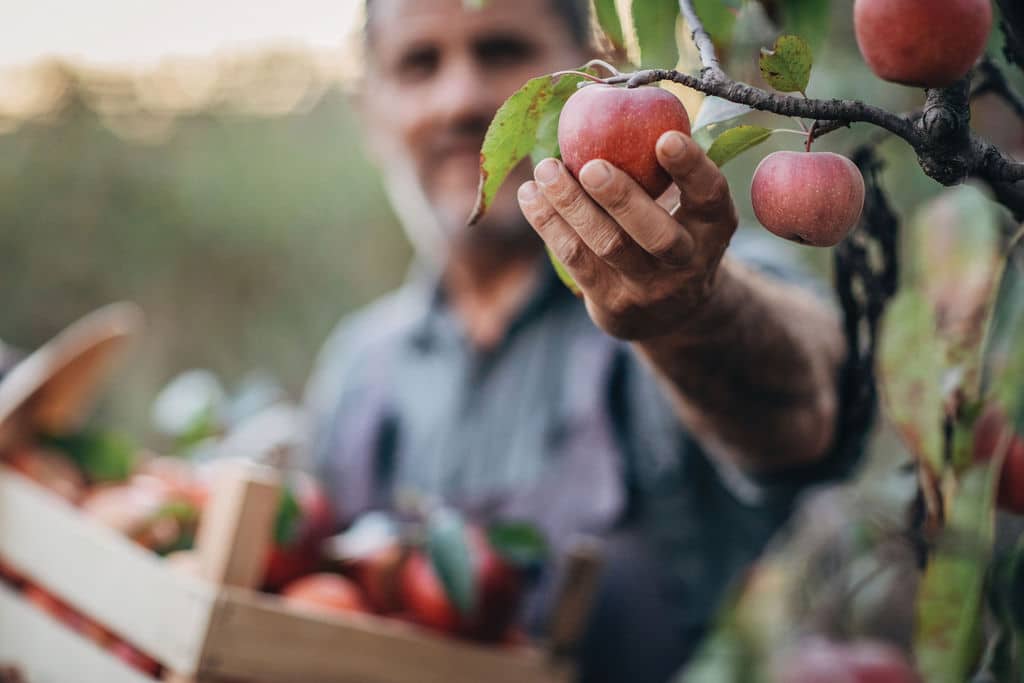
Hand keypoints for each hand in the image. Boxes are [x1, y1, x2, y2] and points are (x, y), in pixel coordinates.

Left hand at [517, 131, 737, 340]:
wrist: (669, 312)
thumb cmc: (671, 229)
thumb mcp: (686, 205)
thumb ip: (661, 165)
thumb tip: (614, 96)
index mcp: (713, 226)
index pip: (709, 196)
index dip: (691, 168)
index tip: (665, 137)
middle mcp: (688, 261)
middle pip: (656, 235)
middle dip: (622, 199)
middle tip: (591, 166)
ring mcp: (649, 288)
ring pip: (608, 246)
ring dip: (571, 205)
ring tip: (545, 169)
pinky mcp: (613, 304)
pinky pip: (576, 260)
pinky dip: (549, 224)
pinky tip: (531, 195)